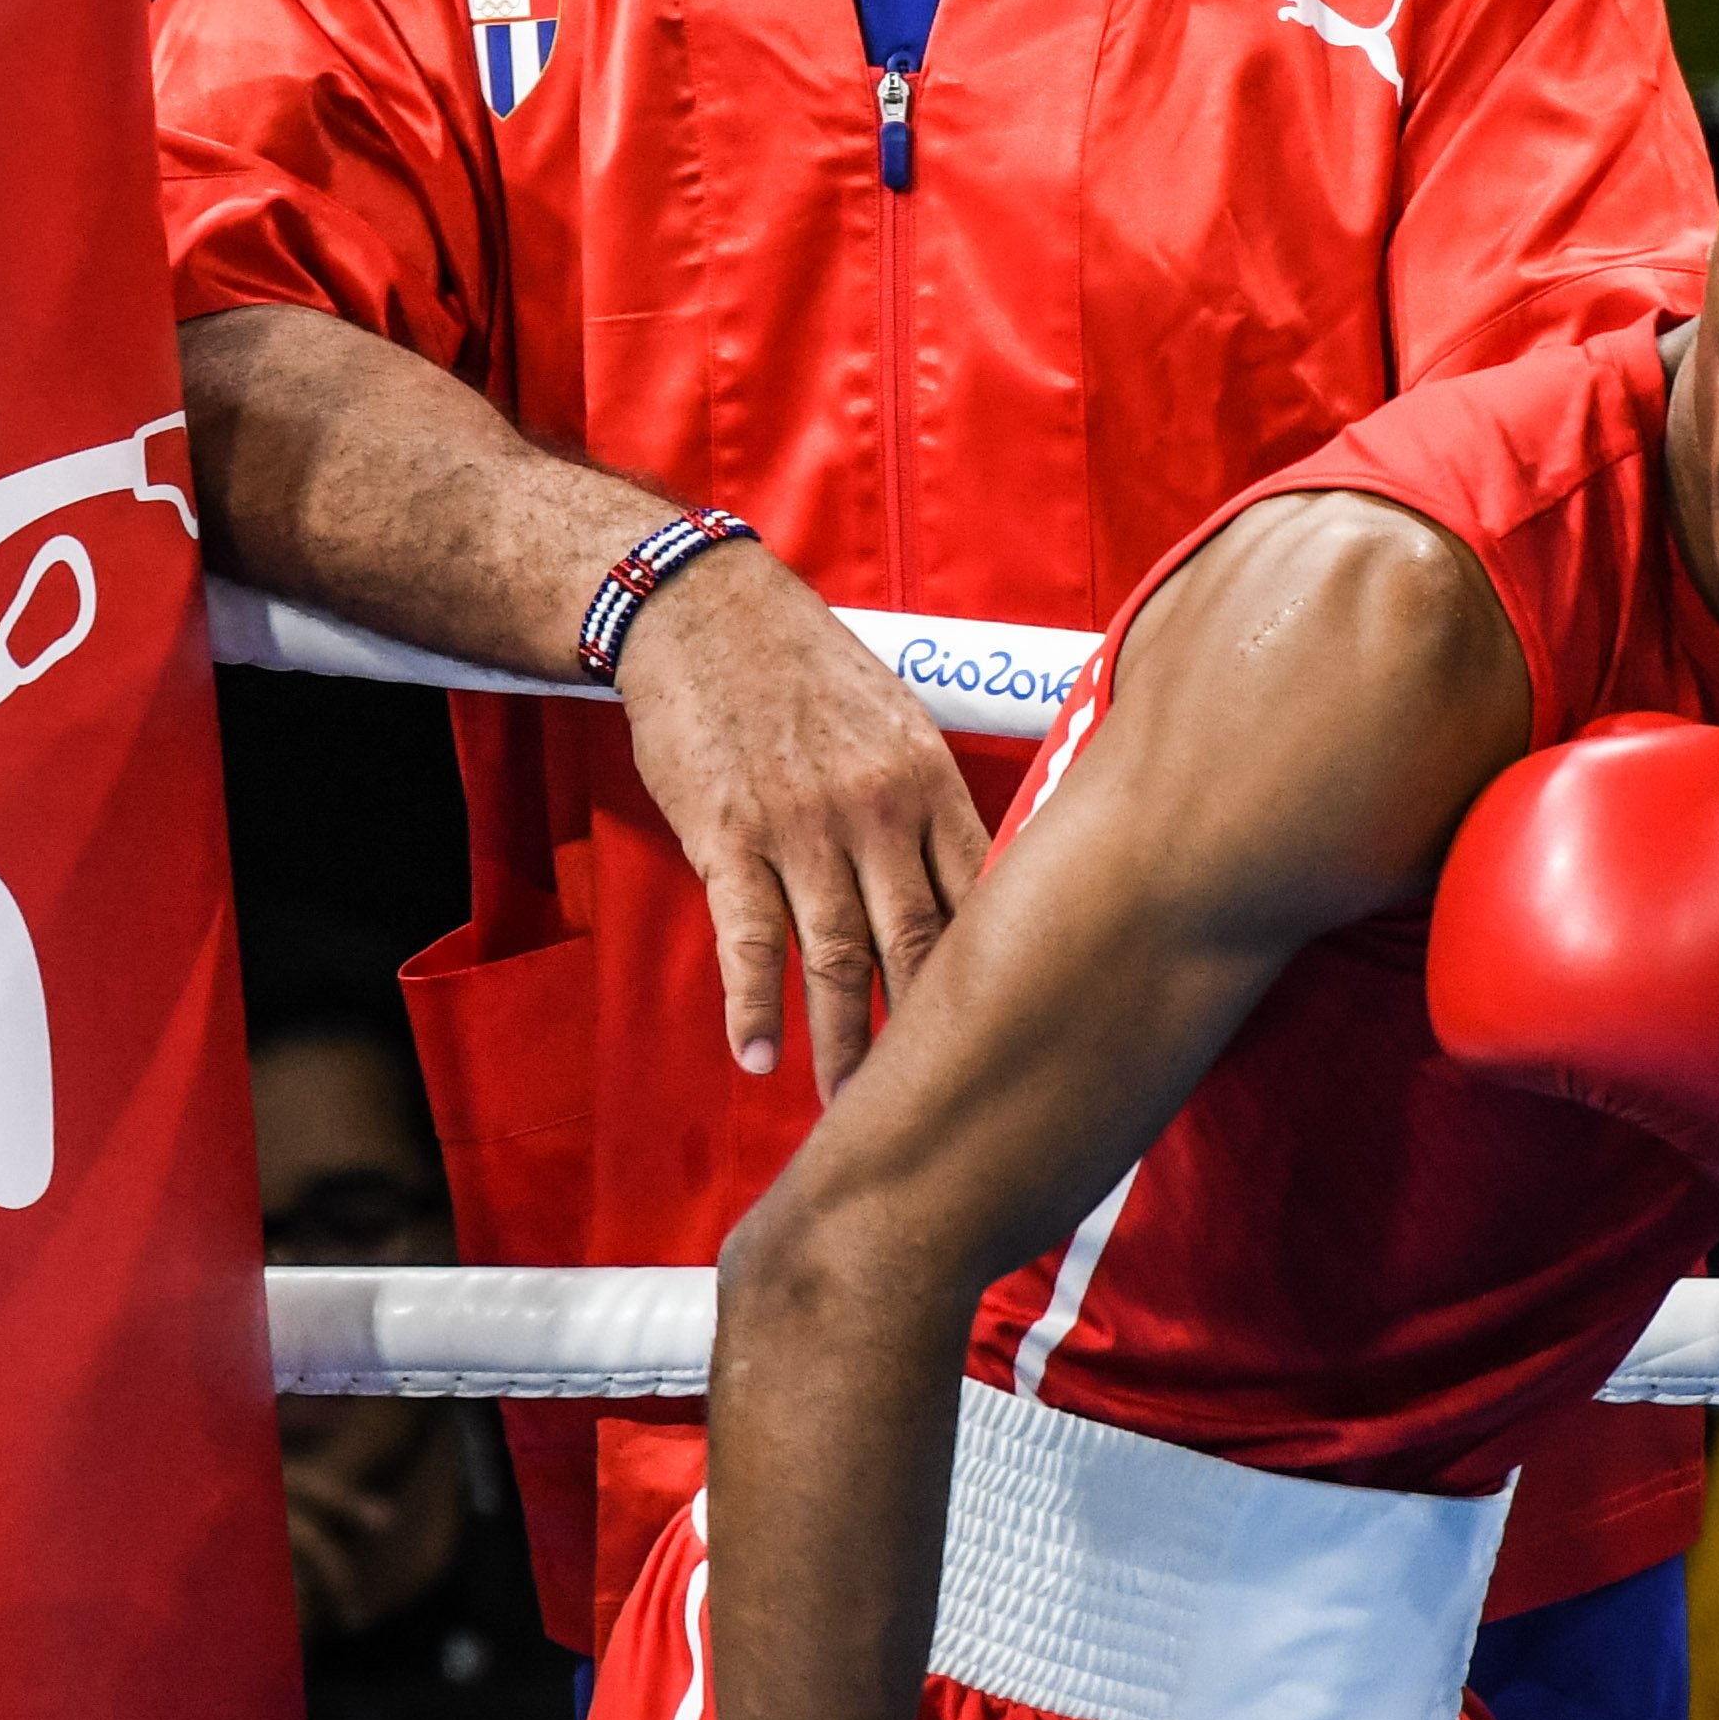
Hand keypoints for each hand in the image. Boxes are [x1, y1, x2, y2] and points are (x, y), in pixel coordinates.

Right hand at [615, 546, 990, 1099]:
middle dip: (930, 1033)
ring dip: (844, 1042)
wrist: (705, 612)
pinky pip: (747, 939)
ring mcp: (801, 826)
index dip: (998, 973)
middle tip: (940, 1099)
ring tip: (851, 1107)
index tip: (1012, 1034)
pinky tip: (758, 1060)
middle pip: (918, 943)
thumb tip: (979, 888)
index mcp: (930, 783)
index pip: (982, 896)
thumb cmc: (809, 673)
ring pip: (837, 957)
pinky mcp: (727, 835)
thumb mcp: (898, 725)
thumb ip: (931, 809)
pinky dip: (754, 1007)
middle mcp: (876, 810)